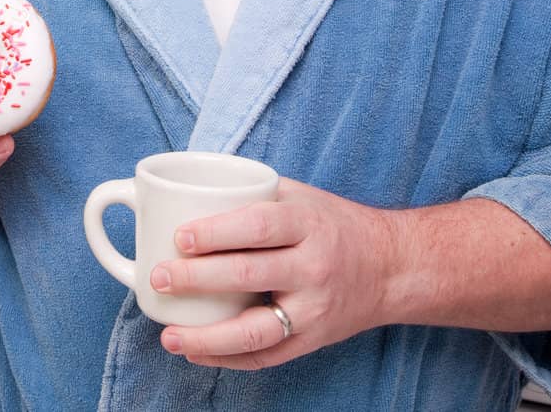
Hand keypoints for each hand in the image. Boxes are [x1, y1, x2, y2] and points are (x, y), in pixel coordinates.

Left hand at [150, 178, 400, 370]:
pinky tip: (196, 353)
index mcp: (308, 224)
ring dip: (207, 338)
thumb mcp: (301, 196)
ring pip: (256, 331)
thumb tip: (188, 190)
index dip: (216, 232)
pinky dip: (227, 359)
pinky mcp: (313, 341)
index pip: (257, 226)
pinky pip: (266, 357)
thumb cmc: (332, 224)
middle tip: (158, 277)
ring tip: (169, 337)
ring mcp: (314, 310)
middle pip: (248, 275)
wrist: (392, 267)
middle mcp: (314, 268)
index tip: (179, 236)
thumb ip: (251, 194)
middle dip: (197, 279)